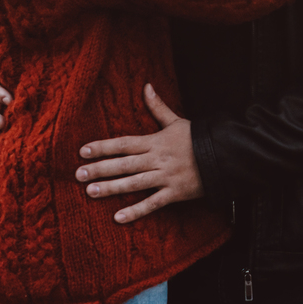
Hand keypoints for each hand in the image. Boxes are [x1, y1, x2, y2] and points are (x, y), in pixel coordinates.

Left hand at [75, 84, 204, 222]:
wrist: (224, 155)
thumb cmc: (198, 138)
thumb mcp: (176, 121)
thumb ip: (158, 107)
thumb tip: (146, 86)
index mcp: (155, 141)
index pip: (124, 143)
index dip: (103, 147)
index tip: (83, 151)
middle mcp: (157, 159)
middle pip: (124, 164)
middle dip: (100, 169)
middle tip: (78, 174)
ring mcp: (166, 177)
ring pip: (134, 183)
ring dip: (112, 188)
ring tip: (90, 192)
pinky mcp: (175, 193)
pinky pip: (153, 203)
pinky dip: (136, 211)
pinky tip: (118, 217)